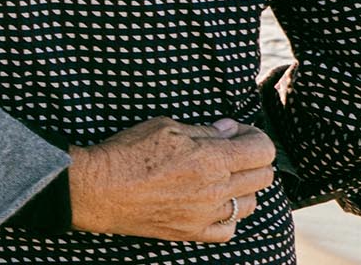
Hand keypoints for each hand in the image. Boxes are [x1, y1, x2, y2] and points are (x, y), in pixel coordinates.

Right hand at [69, 117, 279, 242]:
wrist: (97, 189)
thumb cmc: (126, 153)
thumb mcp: (164, 127)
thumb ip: (204, 130)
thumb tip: (229, 130)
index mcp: (212, 159)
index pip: (263, 150)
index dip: (255, 136)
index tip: (239, 133)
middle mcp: (216, 189)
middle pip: (263, 177)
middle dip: (253, 159)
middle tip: (233, 152)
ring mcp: (206, 214)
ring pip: (250, 204)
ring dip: (243, 188)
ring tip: (223, 178)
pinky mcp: (192, 232)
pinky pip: (228, 230)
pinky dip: (228, 216)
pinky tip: (214, 205)